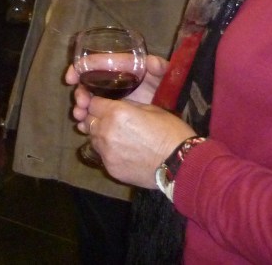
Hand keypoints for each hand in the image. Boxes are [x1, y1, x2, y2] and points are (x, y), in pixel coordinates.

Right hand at [68, 54, 167, 112]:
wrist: (169, 116)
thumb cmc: (164, 92)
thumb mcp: (163, 77)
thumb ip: (159, 67)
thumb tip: (151, 62)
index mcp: (118, 69)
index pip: (93, 64)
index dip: (79, 69)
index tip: (71, 79)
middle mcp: (109, 82)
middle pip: (86, 84)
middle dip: (79, 93)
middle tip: (81, 104)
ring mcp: (109, 99)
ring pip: (87, 101)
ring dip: (80, 108)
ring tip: (80, 116)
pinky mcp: (110, 114)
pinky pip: (93, 116)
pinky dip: (86, 121)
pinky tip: (83, 127)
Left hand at [69, 94, 194, 189]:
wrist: (183, 166)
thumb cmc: (171, 133)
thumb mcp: (151, 109)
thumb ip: (127, 106)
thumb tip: (114, 105)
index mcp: (115, 113)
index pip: (92, 103)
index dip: (97, 103)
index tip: (103, 105)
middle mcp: (105, 131)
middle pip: (88, 120)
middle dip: (97, 118)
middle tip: (111, 121)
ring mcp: (106, 152)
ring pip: (93, 138)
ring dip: (100, 135)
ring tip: (118, 137)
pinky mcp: (110, 168)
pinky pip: (102, 155)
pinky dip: (108, 152)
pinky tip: (123, 152)